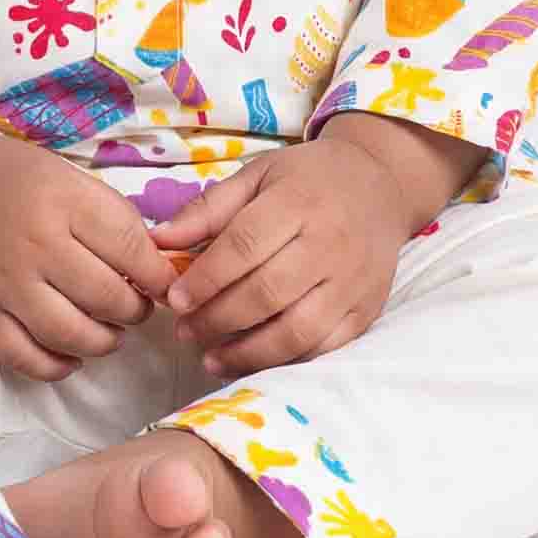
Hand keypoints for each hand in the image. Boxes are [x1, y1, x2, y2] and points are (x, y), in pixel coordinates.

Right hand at [0, 107, 174, 381]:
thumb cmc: (9, 175)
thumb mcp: (67, 177)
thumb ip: (111, 219)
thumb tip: (157, 271)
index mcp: (63, 200)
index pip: (133, 251)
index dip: (160, 276)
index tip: (165, 284)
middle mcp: (35, 242)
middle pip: (109, 298)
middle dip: (136, 310)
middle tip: (135, 306)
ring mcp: (4, 281)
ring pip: (73, 334)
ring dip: (104, 341)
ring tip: (108, 330)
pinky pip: (26, 357)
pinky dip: (57, 364)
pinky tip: (69, 352)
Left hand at [151, 130, 416, 380]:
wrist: (379, 185)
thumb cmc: (306, 178)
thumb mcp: (256, 176)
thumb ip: (207, 210)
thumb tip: (158, 240)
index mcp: (297, 203)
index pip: (245, 246)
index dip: (206, 278)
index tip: (174, 299)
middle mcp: (330, 245)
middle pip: (267, 293)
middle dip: (218, 319)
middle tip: (184, 331)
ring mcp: (353, 282)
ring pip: (297, 331)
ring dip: (248, 352)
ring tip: (210, 358)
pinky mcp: (367, 310)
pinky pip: (325, 347)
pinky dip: (285, 362)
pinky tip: (252, 362)